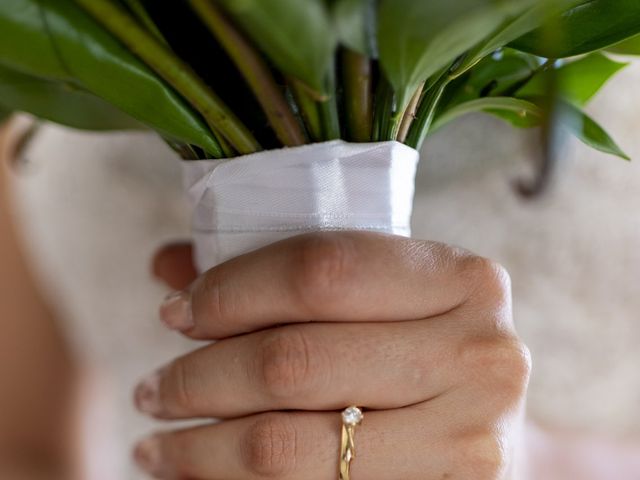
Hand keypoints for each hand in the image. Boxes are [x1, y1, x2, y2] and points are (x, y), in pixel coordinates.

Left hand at [136, 232, 529, 478]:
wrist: (480, 430)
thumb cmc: (414, 351)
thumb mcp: (372, 302)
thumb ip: (281, 277)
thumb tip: (170, 266)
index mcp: (464, 279)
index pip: (321, 270)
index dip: (232, 290)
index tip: (177, 312)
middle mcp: (481, 354)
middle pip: (295, 360)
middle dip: (199, 376)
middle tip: (152, 388)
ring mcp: (471, 437)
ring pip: (286, 444)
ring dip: (200, 445)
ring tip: (157, 440)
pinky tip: (201, 475)